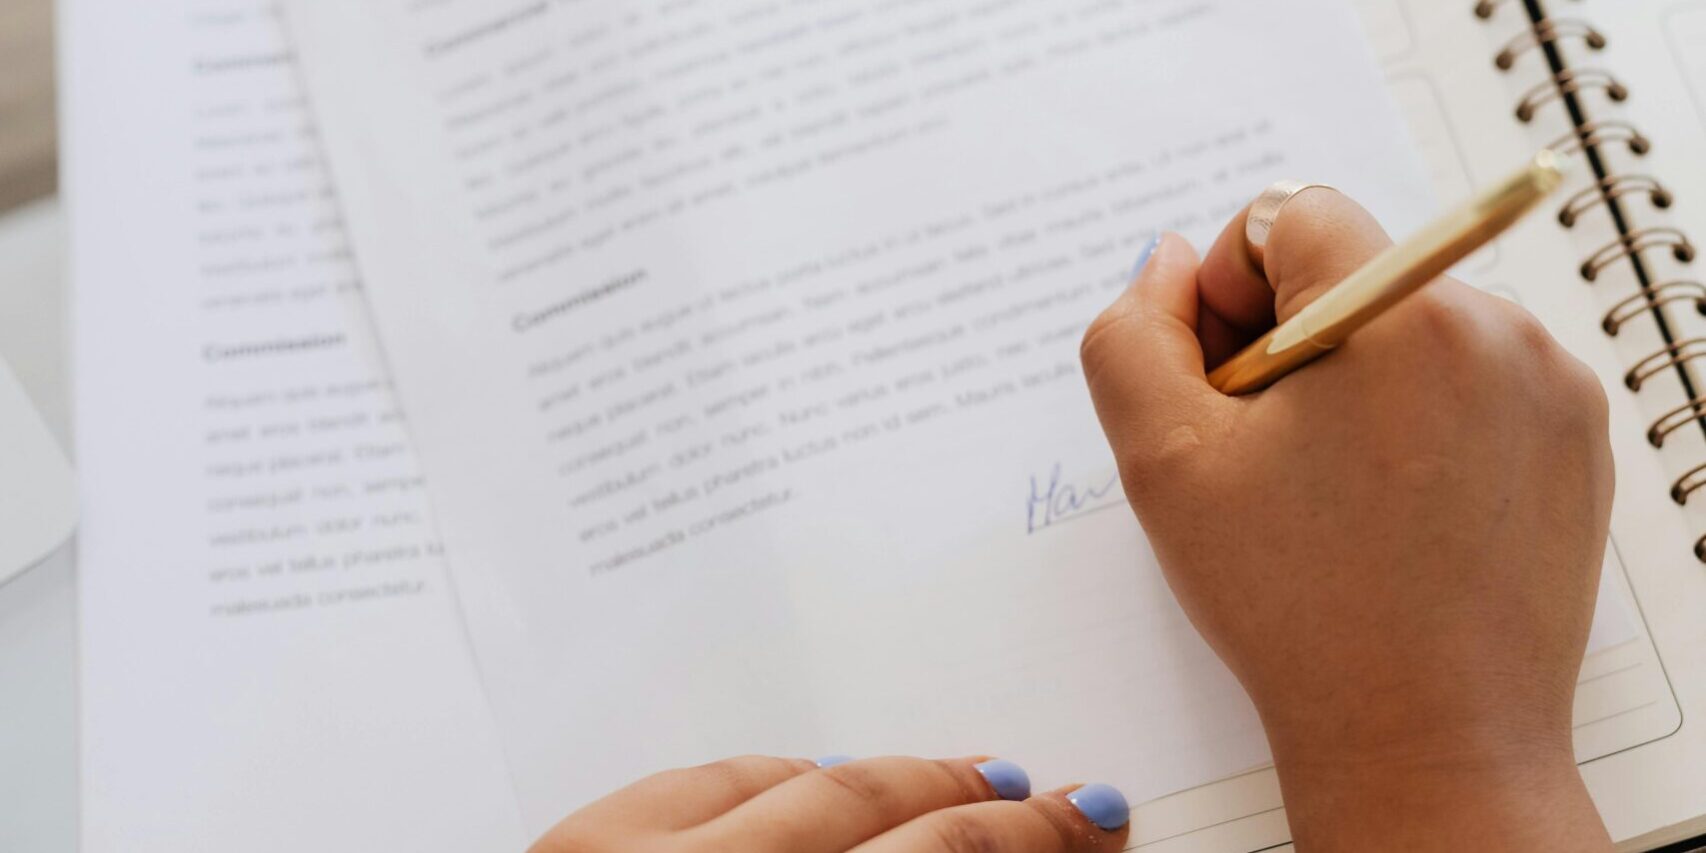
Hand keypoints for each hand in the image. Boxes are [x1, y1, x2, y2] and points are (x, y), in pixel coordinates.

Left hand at [530, 755, 1130, 851]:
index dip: (1030, 849)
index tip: (1087, 830)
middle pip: (894, 824)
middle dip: (996, 814)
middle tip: (1064, 807)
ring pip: (810, 786)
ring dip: (906, 779)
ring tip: (972, 779)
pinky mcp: (574, 843)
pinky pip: (711, 779)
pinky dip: (787, 776)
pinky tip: (832, 775)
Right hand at [1081, 190, 1614, 850]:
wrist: (1428, 740)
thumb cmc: (1300, 608)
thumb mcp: (1164, 465)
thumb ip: (1131, 336)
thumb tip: (1166, 264)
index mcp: (1399, 311)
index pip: (1291, 215)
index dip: (1228, 288)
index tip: (1225, 382)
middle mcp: (1498, 326)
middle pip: (1352, 271)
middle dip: (1288, 341)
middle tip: (1266, 452)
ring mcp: (1550, 384)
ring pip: (1410, 326)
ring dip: (1353, 380)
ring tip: (1331, 492)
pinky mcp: (1574, 437)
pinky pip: (1471, 380)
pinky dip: (1418, 419)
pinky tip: (1390, 506)